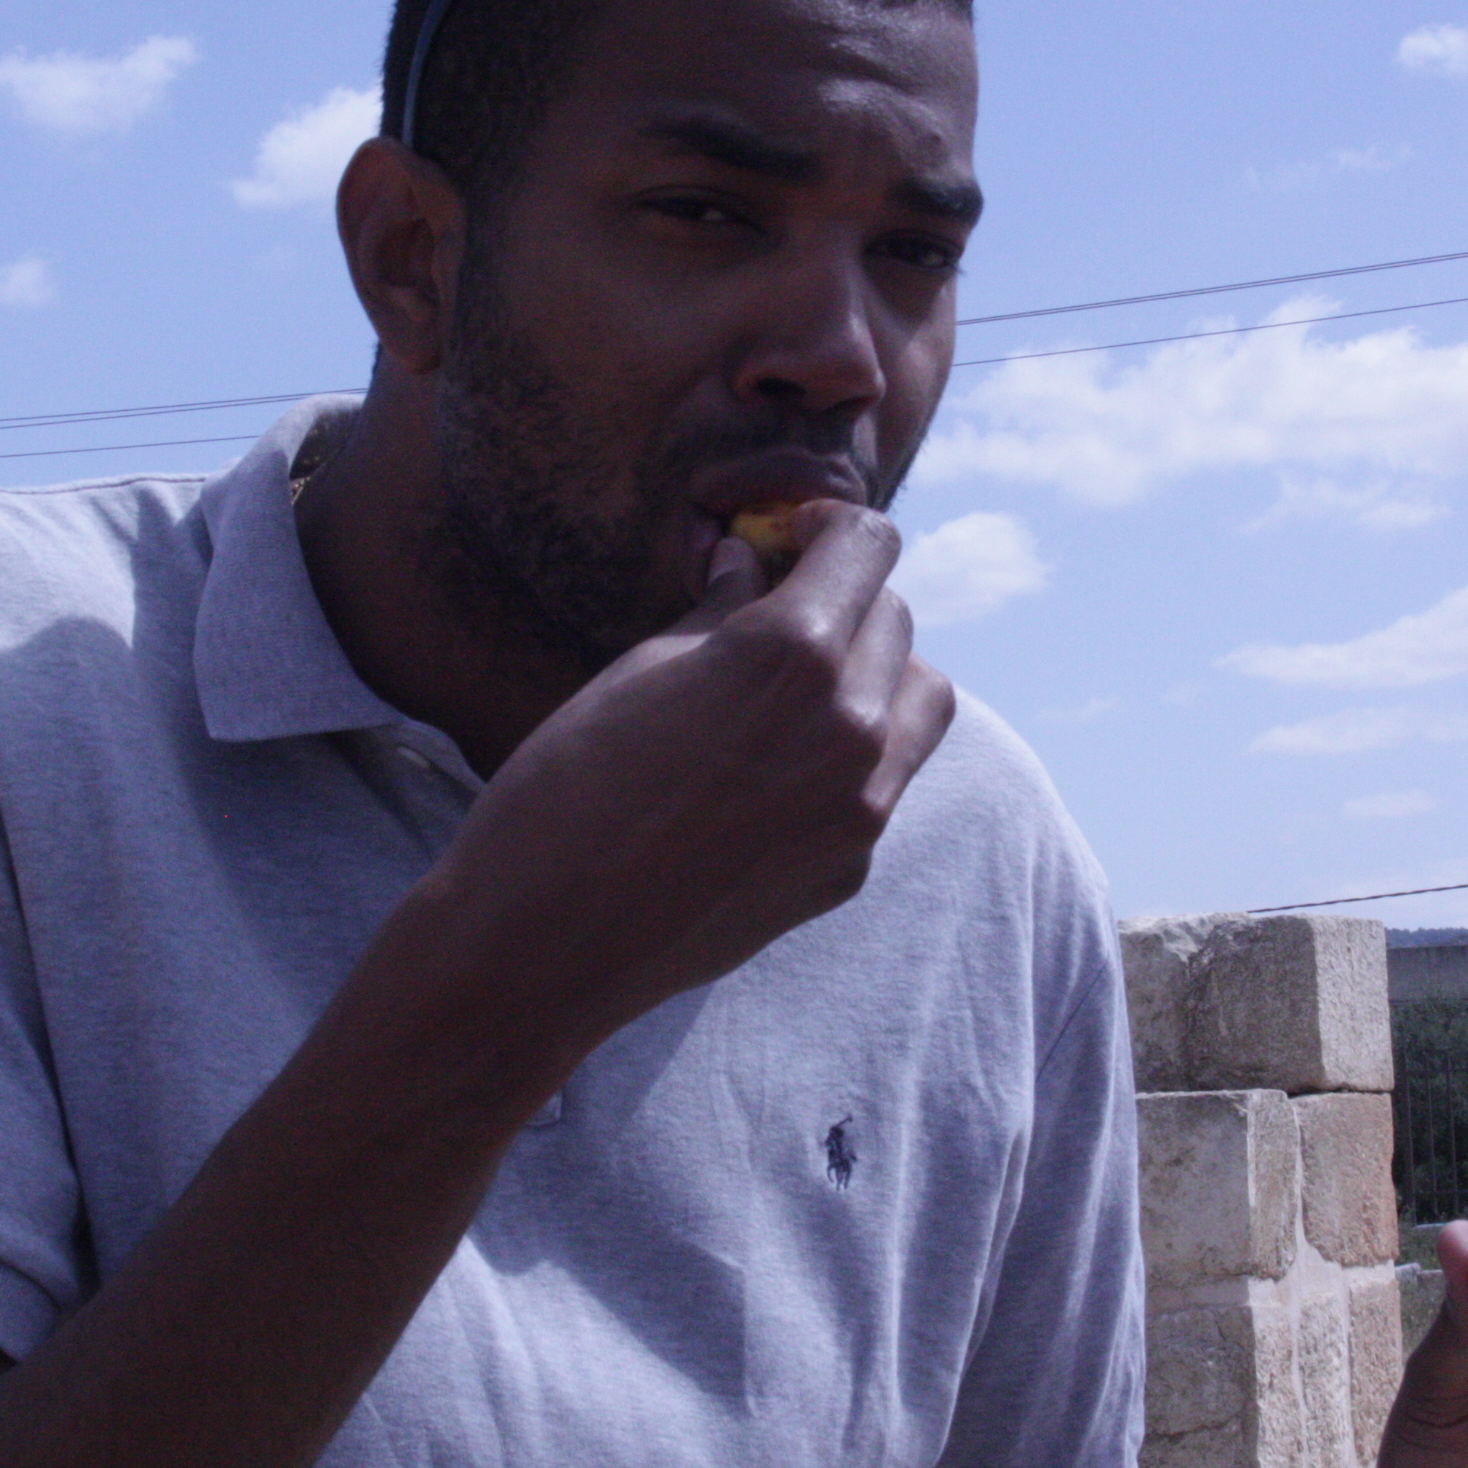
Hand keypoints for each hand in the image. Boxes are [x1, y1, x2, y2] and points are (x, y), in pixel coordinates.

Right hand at [408, 500, 955, 1055]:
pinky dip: (853, 755)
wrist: (546, 939)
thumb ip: (718, 610)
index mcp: (794, 654)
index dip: (829, 528)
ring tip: (803, 689)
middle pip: (896, 620)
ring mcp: (862, 806)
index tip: (795, 538)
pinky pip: (885, 782)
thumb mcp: (637, 668)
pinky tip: (773, 774)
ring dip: (878, 674)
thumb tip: (751, 562)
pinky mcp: (851, 867)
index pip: (868, 547)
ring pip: (922, 700)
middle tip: (781, 612)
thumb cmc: (568, 786)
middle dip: (846, 601)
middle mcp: (852, 726)